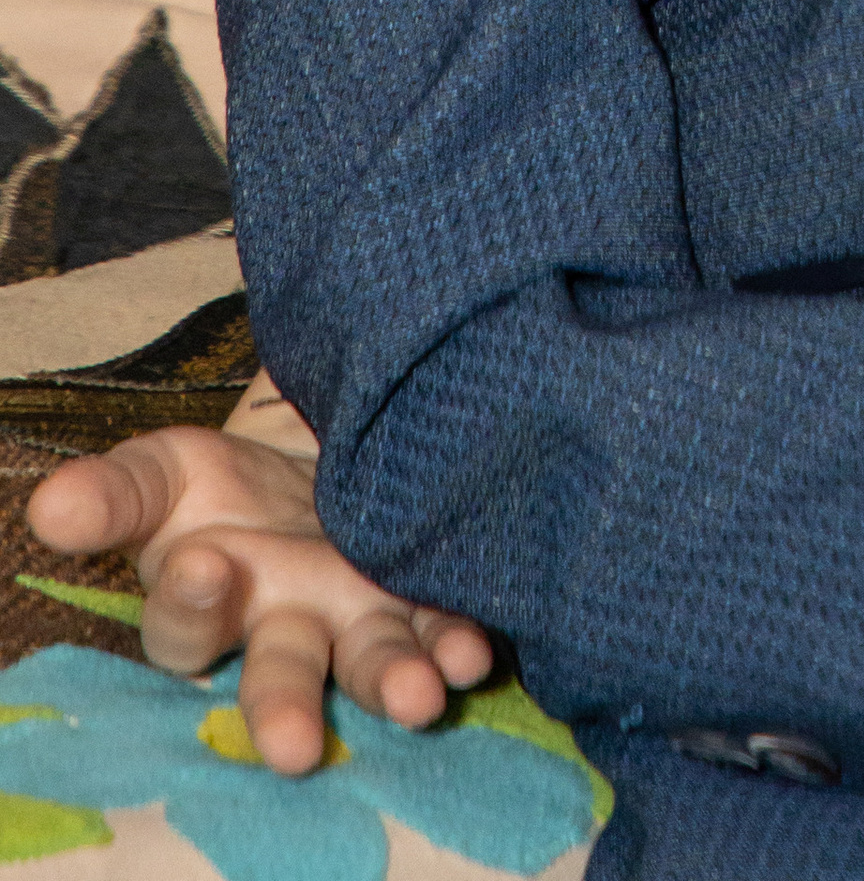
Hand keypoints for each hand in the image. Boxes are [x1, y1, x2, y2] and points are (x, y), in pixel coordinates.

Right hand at [27, 427, 492, 773]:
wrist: (311, 455)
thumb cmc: (218, 486)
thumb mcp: (160, 473)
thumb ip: (112, 494)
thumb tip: (49, 506)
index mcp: (205, 603)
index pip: (183, 627)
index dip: (187, 603)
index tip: (201, 565)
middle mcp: (280, 628)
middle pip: (280, 676)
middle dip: (286, 710)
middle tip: (295, 747)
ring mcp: (354, 617)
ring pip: (369, 662)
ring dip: (393, 682)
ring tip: (421, 699)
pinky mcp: (421, 597)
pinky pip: (442, 628)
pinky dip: (458, 641)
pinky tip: (477, 655)